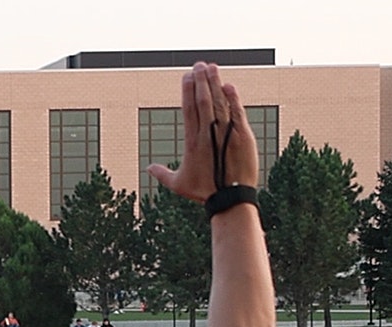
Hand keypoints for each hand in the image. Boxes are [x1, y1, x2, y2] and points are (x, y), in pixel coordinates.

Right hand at [147, 62, 259, 200]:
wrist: (230, 197)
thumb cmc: (204, 192)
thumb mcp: (179, 184)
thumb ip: (162, 174)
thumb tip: (148, 169)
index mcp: (192, 141)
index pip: (188, 109)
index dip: (187, 91)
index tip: (186, 77)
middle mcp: (207, 133)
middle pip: (203, 100)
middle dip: (201, 81)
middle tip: (199, 65)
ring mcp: (225, 133)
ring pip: (218, 102)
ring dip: (215, 83)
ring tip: (212, 68)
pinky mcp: (242, 135)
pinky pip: (236, 112)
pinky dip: (232, 98)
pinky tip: (228, 85)